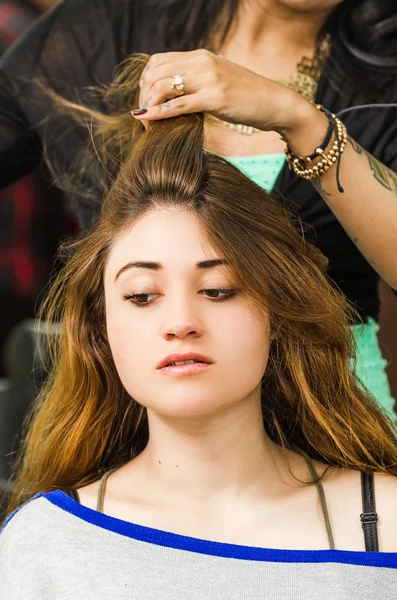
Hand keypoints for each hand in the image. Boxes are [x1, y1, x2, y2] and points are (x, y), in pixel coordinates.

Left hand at [134, 49, 302, 132]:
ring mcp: (209, 79)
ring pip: (163, 87)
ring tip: (145, 123)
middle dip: (143, 95)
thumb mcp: (219, 81)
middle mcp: (203, 62)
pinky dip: (159, 113)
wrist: (275, 103)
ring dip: (148, 106)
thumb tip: (175, 94)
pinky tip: (148, 120)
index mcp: (201, 56)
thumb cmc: (248, 98)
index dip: (145, 81)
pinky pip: (178, 105)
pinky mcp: (215, 98)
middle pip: (156, 73)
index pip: (158, 61)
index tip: (145, 100)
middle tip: (142, 115)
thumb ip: (198, 81)